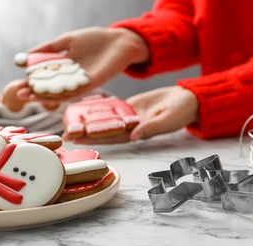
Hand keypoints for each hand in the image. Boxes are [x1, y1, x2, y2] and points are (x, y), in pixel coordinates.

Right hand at [17, 27, 149, 101]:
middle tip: (19, 95)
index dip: (30, 83)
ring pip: (59, 93)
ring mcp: (80, 83)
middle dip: (34, 93)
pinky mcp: (91, 84)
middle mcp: (70, 79)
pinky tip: (49, 95)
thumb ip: (49, 48)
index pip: (43, 78)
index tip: (18, 86)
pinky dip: (62, 93)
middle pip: (49, 89)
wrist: (120, 41)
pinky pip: (74, 90)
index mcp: (63, 69)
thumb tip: (27, 55)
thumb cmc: (95, 39)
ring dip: (44, 96)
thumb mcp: (68, 40)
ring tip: (29, 98)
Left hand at [63, 86, 197, 143]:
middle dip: (85, 133)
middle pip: (103, 131)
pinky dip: (100, 107)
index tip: (76, 139)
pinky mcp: (131, 105)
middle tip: (65, 133)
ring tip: (70, 120)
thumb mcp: (168, 120)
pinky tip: (86, 106)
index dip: (94, 140)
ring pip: (106, 119)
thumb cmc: (181, 111)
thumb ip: (151, 128)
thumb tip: (133, 137)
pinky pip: (113, 107)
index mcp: (137, 133)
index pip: (111, 138)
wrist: (188, 99)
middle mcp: (130, 127)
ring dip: (89, 120)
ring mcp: (129, 116)